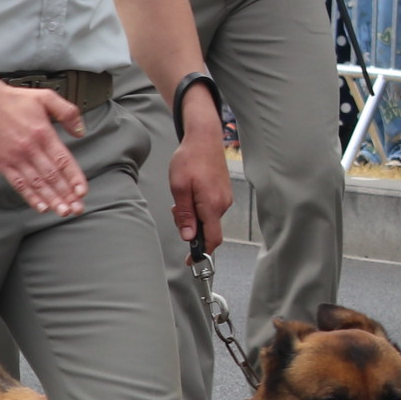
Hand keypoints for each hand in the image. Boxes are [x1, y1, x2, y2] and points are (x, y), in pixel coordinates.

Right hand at [0, 81, 89, 216]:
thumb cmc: (14, 99)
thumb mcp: (46, 98)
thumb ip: (68, 113)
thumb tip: (81, 132)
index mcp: (44, 134)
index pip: (64, 161)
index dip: (74, 178)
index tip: (83, 191)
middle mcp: (31, 148)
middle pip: (53, 177)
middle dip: (67, 195)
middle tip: (77, 208)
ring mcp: (15, 157)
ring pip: (37, 184)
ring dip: (52, 199)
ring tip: (63, 211)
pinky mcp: (1, 163)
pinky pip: (18, 184)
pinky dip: (30, 196)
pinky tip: (40, 206)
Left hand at [168, 94, 230, 249]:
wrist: (205, 138)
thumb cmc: (190, 159)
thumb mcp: (179, 187)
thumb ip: (184, 214)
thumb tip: (188, 235)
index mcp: (211, 205)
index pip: (212, 239)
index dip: (201, 253)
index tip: (192, 261)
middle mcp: (223, 204)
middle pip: (208, 229)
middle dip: (191, 228)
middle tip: (175, 211)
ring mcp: (225, 198)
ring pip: (208, 219)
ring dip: (193, 216)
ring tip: (181, 197)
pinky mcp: (223, 193)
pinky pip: (211, 209)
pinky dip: (199, 208)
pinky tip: (190, 193)